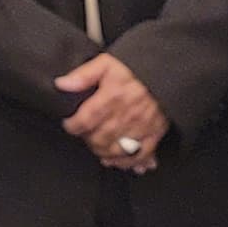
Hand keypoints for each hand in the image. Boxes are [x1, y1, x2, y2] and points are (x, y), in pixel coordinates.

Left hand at [55, 52, 170, 172]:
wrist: (166, 73)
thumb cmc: (134, 69)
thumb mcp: (106, 64)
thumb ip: (83, 75)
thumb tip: (61, 84)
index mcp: (112, 98)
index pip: (85, 120)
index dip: (73, 126)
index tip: (70, 124)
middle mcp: (126, 116)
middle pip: (98, 139)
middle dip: (87, 140)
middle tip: (85, 134)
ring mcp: (141, 128)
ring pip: (115, 151)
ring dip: (102, 153)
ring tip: (97, 147)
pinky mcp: (154, 134)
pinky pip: (138, 155)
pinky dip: (125, 163)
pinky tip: (115, 161)